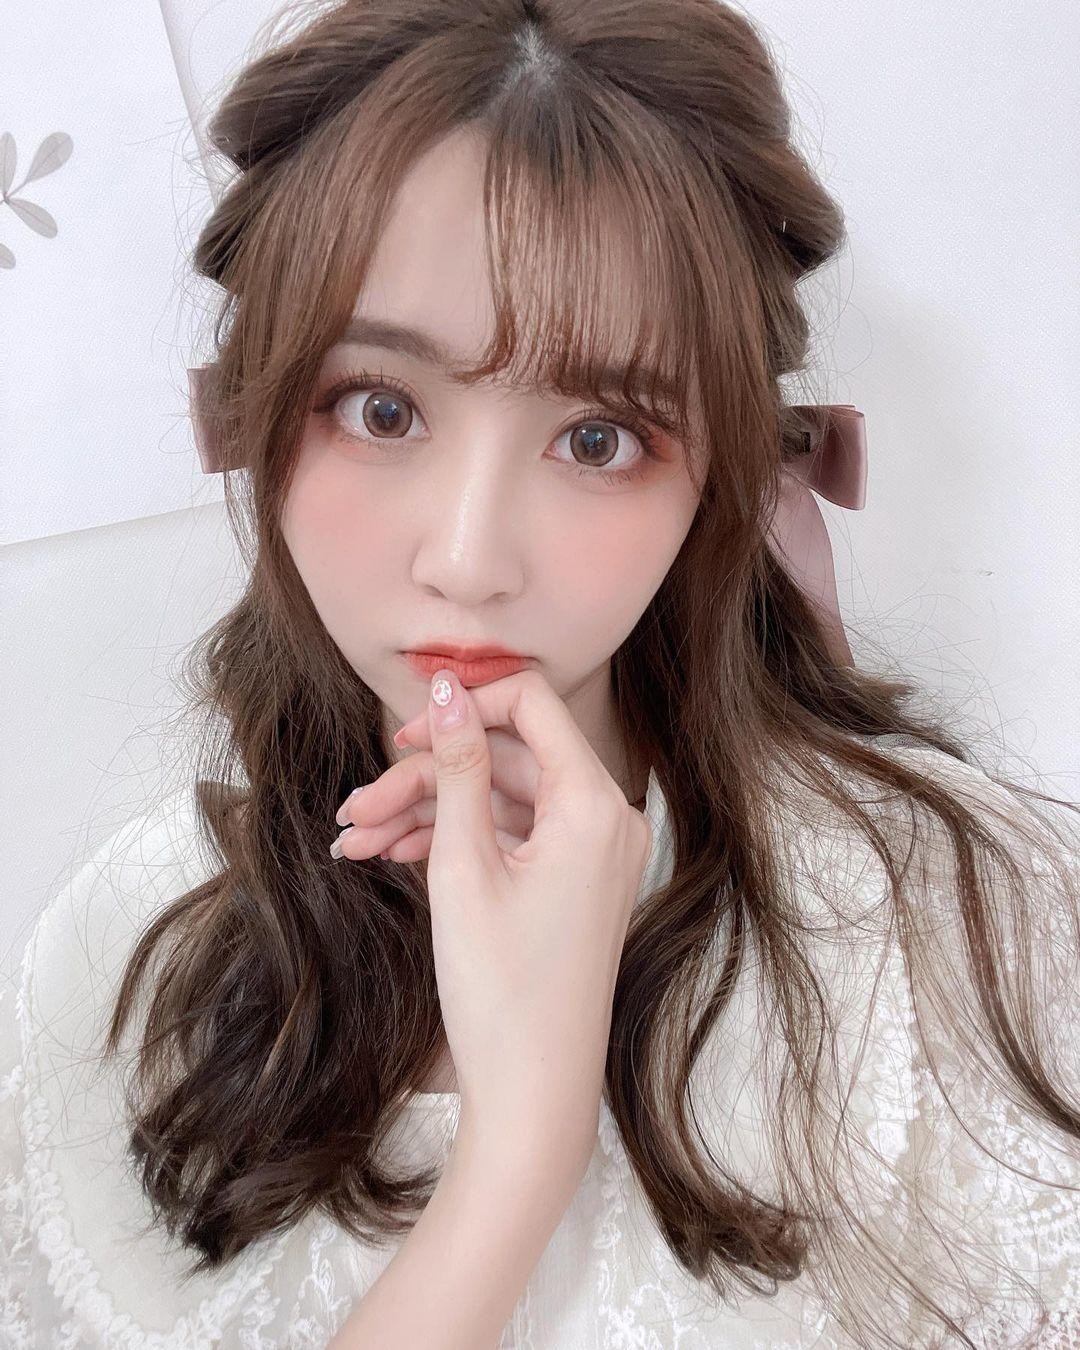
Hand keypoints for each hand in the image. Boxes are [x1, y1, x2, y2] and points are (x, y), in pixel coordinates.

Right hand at [334, 667, 652, 1148]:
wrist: (534, 1095)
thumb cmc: (502, 990)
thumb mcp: (463, 867)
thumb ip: (458, 768)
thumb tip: (446, 687)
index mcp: (593, 804)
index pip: (529, 703)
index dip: (459, 708)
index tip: (399, 737)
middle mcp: (606, 819)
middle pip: (504, 759)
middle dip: (423, 779)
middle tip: (353, 812)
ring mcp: (592, 853)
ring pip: (498, 801)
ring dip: (426, 813)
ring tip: (353, 841)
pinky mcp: (573, 882)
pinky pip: (510, 838)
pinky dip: (456, 842)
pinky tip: (390, 854)